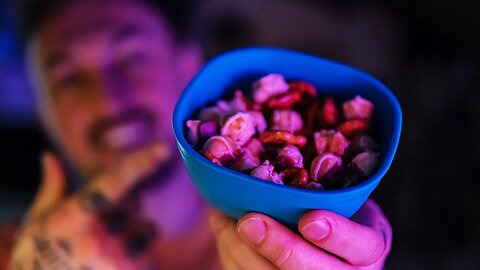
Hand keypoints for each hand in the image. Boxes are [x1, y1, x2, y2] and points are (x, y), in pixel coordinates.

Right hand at [9, 142, 170, 269]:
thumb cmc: (39, 251)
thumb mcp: (39, 218)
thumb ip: (53, 185)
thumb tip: (49, 155)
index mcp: (72, 218)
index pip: (112, 184)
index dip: (139, 164)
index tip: (163, 149)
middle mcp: (96, 240)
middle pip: (135, 205)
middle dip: (129, 206)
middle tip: (108, 221)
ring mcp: (115, 261)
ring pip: (148, 228)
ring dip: (139, 229)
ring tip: (114, 242)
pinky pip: (154, 253)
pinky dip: (145, 252)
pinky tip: (122, 258)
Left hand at [210, 199, 391, 269]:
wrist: (331, 246)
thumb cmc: (337, 212)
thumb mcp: (346, 196)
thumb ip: (327, 188)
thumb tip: (273, 166)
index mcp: (367, 248)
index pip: (362, 246)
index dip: (336, 235)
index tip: (309, 220)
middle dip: (279, 248)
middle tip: (249, 222)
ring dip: (245, 253)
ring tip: (225, 221)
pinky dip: (233, 257)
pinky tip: (224, 232)